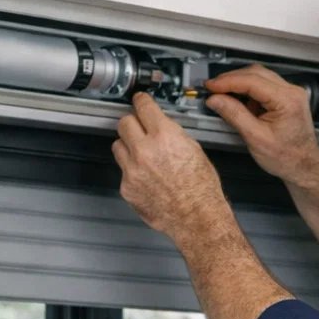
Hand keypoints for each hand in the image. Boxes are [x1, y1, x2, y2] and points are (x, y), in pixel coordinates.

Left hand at [112, 93, 234, 245]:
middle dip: (132, 123)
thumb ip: (171, 134)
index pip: (143, 106)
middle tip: (139, 128)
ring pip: (118, 146)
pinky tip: (146, 177)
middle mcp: (144, 150)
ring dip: (128, 146)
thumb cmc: (201, 188)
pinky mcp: (126, 187)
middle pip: (124, 123)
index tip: (139, 101)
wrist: (196, 217)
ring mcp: (132, 170)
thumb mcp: (193, 149)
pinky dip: (131, 171)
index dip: (141, 101)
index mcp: (164, 136)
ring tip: (143, 155)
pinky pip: (122, 170)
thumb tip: (160, 126)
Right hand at [202, 65, 318, 183]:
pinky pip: (264, 86)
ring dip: (239, 83)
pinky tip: (238, 100)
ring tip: (222, 94)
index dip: (228, 81)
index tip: (211, 86)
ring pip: (259, 76)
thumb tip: (216, 100)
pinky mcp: (286, 98)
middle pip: (256, 73)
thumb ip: (234, 115)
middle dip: (231, 79)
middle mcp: (292, 91)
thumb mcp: (255, 138)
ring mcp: (290, 93)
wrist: (303, 167)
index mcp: (287, 100)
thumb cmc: (286, 157)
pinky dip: (248, 90)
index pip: (252, 81)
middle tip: (213, 89)